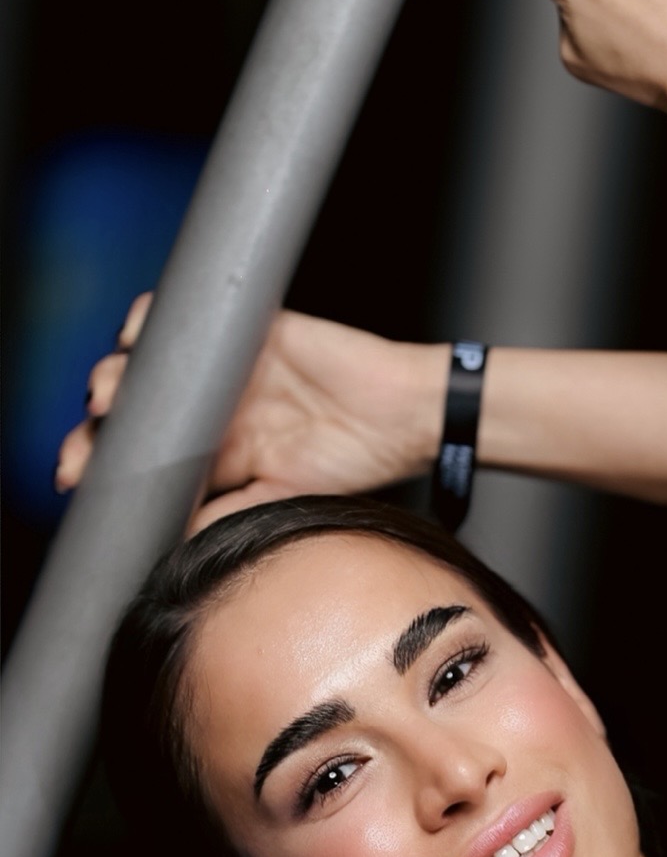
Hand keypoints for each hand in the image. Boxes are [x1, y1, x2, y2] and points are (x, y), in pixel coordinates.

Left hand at [55, 294, 444, 532]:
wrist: (406, 417)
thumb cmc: (358, 464)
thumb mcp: (280, 501)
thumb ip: (223, 518)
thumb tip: (163, 546)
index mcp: (219, 449)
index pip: (147, 454)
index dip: (103, 463)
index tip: (71, 478)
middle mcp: (217, 404)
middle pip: (136, 406)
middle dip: (97, 426)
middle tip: (82, 446)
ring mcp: (230, 364)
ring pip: (151, 361)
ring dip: (118, 374)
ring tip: (107, 396)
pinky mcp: (250, 327)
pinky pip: (189, 310)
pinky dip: (152, 318)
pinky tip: (134, 337)